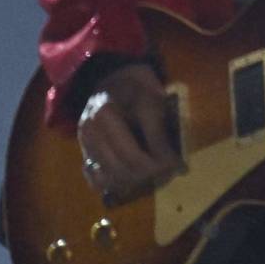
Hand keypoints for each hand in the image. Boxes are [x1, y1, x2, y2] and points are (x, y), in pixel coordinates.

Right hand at [78, 61, 181, 196]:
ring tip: (157, 174)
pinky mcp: (83, 153)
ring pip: (111, 176)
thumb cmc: (137, 89)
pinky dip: (115, 183)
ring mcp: (84, 144)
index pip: (136, 150)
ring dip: (137, 180)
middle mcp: (91, 131)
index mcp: (106, 114)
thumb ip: (158, 130)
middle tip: (172, 171)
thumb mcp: (153, 100)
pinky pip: (95, 179)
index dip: (161, 160)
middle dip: (151, 172)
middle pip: (124, 166)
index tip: (180, 165)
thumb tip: (173, 162)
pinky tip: (133, 177)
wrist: (112, 80)